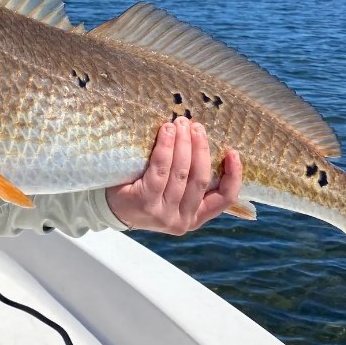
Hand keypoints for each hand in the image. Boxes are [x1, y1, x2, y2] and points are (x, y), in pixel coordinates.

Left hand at [105, 117, 241, 234]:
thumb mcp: (174, 195)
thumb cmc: (146, 194)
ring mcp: (164, 214)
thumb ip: (192, 182)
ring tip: (181, 124)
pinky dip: (166, 147)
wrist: (111, 208)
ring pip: (182, 172)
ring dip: (184, 143)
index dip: (233, 175)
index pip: (224, 199)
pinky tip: (166, 132)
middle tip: (197, 126)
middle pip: (200, 178)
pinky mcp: (146, 202)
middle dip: (201, 148)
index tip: (233, 152)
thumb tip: (206, 145)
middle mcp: (182, 220)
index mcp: (194, 218)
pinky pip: (160, 169)